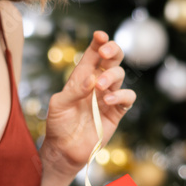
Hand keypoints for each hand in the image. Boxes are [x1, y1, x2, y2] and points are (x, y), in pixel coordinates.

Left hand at [41, 31, 135, 175]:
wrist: (64, 150)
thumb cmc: (58, 125)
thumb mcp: (59, 105)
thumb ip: (73, 90)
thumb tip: (92, 78)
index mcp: (81, 77)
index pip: (93, 54)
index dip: (98, 42)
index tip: (100, 36)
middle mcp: (97, 84)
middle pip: (111, 59)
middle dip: (112, 50)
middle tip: (105, 52)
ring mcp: (108, 97)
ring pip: (120, 75)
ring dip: (111, 76)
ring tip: (99, 86)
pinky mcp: (116, 112)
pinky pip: (128, 98)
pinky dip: (121, 95)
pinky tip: (107, 100)